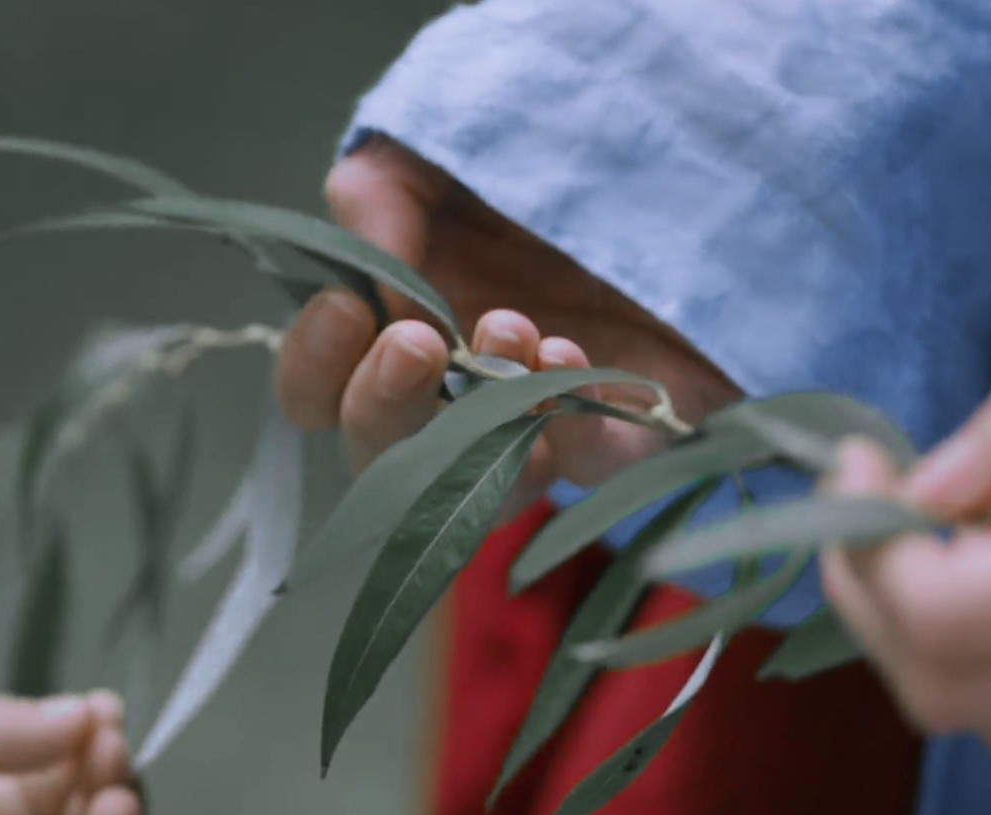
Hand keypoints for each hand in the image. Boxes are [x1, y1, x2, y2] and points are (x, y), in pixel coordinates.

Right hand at [275, 136, 740, 513]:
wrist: (674, 159)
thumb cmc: (536, 165)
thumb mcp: (439, 153)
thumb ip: (380, 192)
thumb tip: (369, 275)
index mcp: (394, 335)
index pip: (318, 397)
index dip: (316, 370)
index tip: (349, 312)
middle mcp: (455, 399)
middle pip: (382, 458)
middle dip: (385, 405)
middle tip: (421, 345)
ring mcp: (537, 428)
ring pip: (480, 484)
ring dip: (483, 419)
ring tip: (516, 332)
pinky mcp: (625, 436)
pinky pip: (593, 467)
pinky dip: (578, 429)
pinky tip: (575, 360)